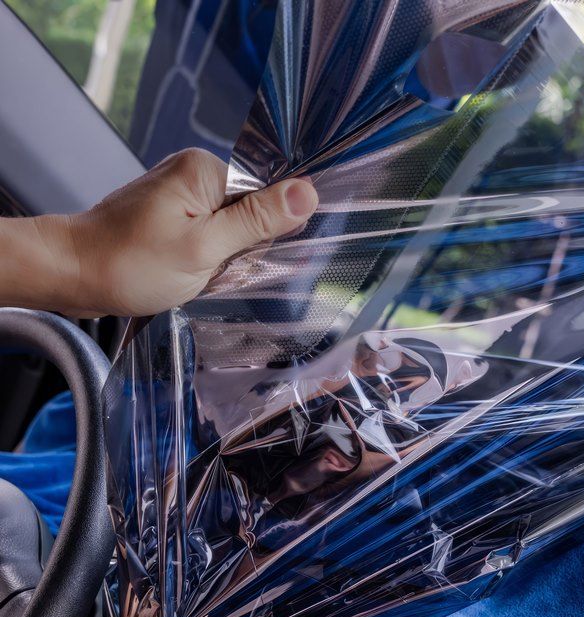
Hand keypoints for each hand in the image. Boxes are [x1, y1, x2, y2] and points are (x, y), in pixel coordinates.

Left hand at [32, 148, 318, 316]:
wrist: (71, 275)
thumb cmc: (129, 264)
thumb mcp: (204, 248)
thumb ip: (257, 221)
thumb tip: (308, 192)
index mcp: (205, 169)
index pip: (268, 195)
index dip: (264, 231)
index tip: (242, 257)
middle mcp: (194, 172)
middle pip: (253, 211)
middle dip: (242, 248)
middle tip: (212, 268)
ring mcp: (182, 192)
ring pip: (233, 227)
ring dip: (224, 257)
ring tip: (195, 270)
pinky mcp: (174, 212)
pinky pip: (212, 233)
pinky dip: (208, 257)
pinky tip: (190, 270)